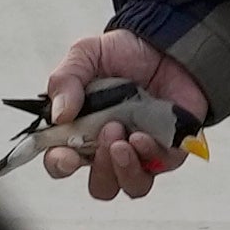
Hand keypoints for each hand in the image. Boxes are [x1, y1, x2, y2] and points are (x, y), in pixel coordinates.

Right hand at [38, 29, 207, 199]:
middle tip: (106, 134)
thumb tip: (58, 115)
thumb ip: (65, 79)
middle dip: (101, 170)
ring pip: (132, 186)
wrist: (168, 43)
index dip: (61, 165)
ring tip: (123, 137)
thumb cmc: (124, 53)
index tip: (66, 156)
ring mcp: (143, 152)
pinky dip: (149, 154)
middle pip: (101, 186)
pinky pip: (160, 166)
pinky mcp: (171, 148)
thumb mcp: (86, 55)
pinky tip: (143, 135)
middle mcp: (112, 149)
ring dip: (125, 168)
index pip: (63, 163)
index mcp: (83, 132)